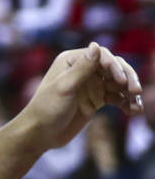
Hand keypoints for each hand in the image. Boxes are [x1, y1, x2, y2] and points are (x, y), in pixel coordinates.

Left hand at [21, 42, 142, 150]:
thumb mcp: (65, 87)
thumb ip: (82, 68)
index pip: (100, 55)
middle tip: (135, 92)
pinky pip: (116, 97)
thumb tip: (96, 45)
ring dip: (129, 92)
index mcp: (71, 60)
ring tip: (136, 105)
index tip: (122, 81)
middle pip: (113, 68)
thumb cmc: (48, 107)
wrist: (42, 132)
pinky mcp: (96, 100)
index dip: (114, 66)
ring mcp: (90, 85)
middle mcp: (83, 69)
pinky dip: (126, 103)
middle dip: (126, 77)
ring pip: (117, 83)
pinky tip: (133, 111)